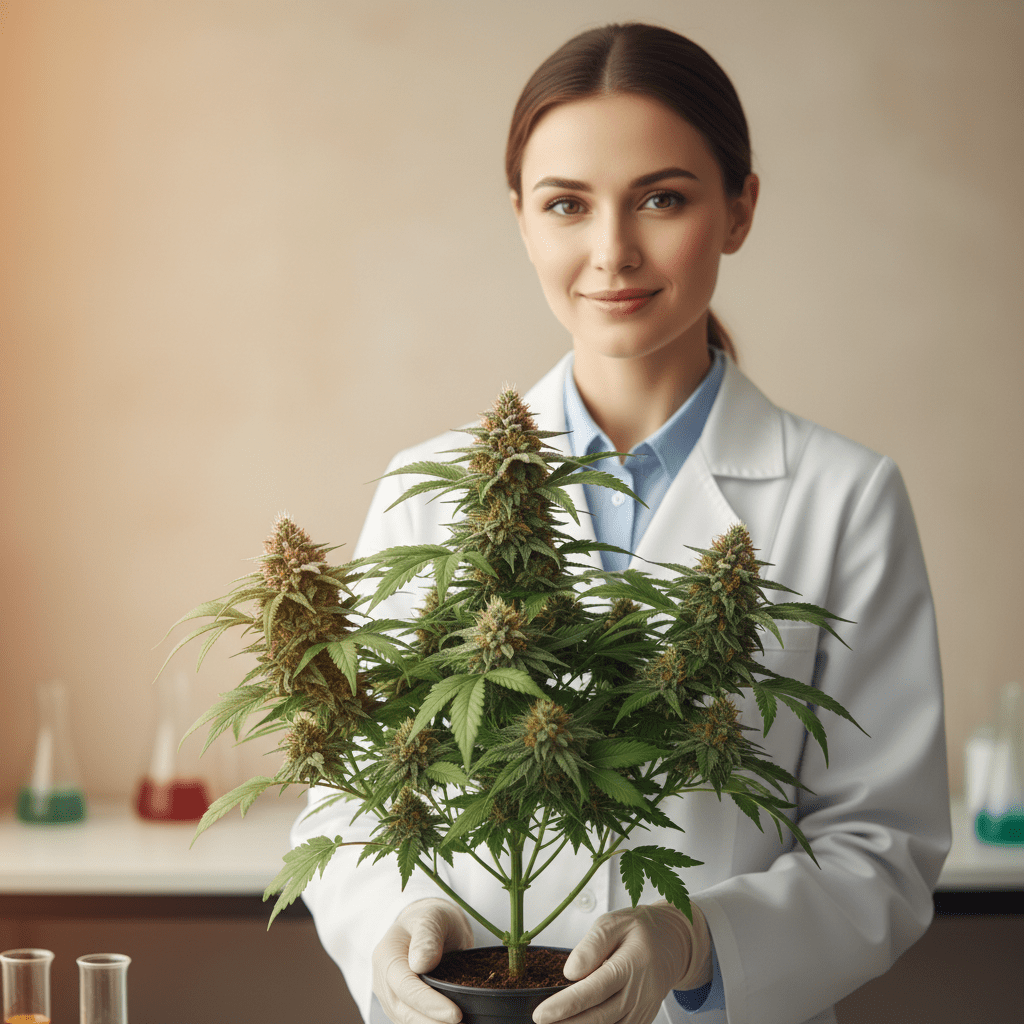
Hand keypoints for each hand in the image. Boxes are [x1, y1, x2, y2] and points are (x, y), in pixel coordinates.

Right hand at [373, 897, 474, 1023]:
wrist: (429, 925)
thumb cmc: (432, 918)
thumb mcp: (432, 917)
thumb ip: (427, 936)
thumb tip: (421, 964)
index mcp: (387, 956)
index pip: (405, 987)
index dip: (428, 1003)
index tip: (454, 1014)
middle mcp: (383, 980)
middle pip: (404, 1010)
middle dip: (432, 1022)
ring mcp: (390, 995)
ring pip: (407, 1020)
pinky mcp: (402, 1006)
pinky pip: (413, 1020)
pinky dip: (430, 1023)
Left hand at [532, 901, 711, 1023]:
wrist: (671, 944)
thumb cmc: (640, 931)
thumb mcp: (614, 923)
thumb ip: (592, 945)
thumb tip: (570, 973)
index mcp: (632, 964)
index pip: (594, 990)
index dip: (566, 1005)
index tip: (542, 1014)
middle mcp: (639, 993)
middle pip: (599, 1017)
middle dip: (567, 1023)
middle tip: (541, 1022)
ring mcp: (642, 1011)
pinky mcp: (641, 1020)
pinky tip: (576, 1023)